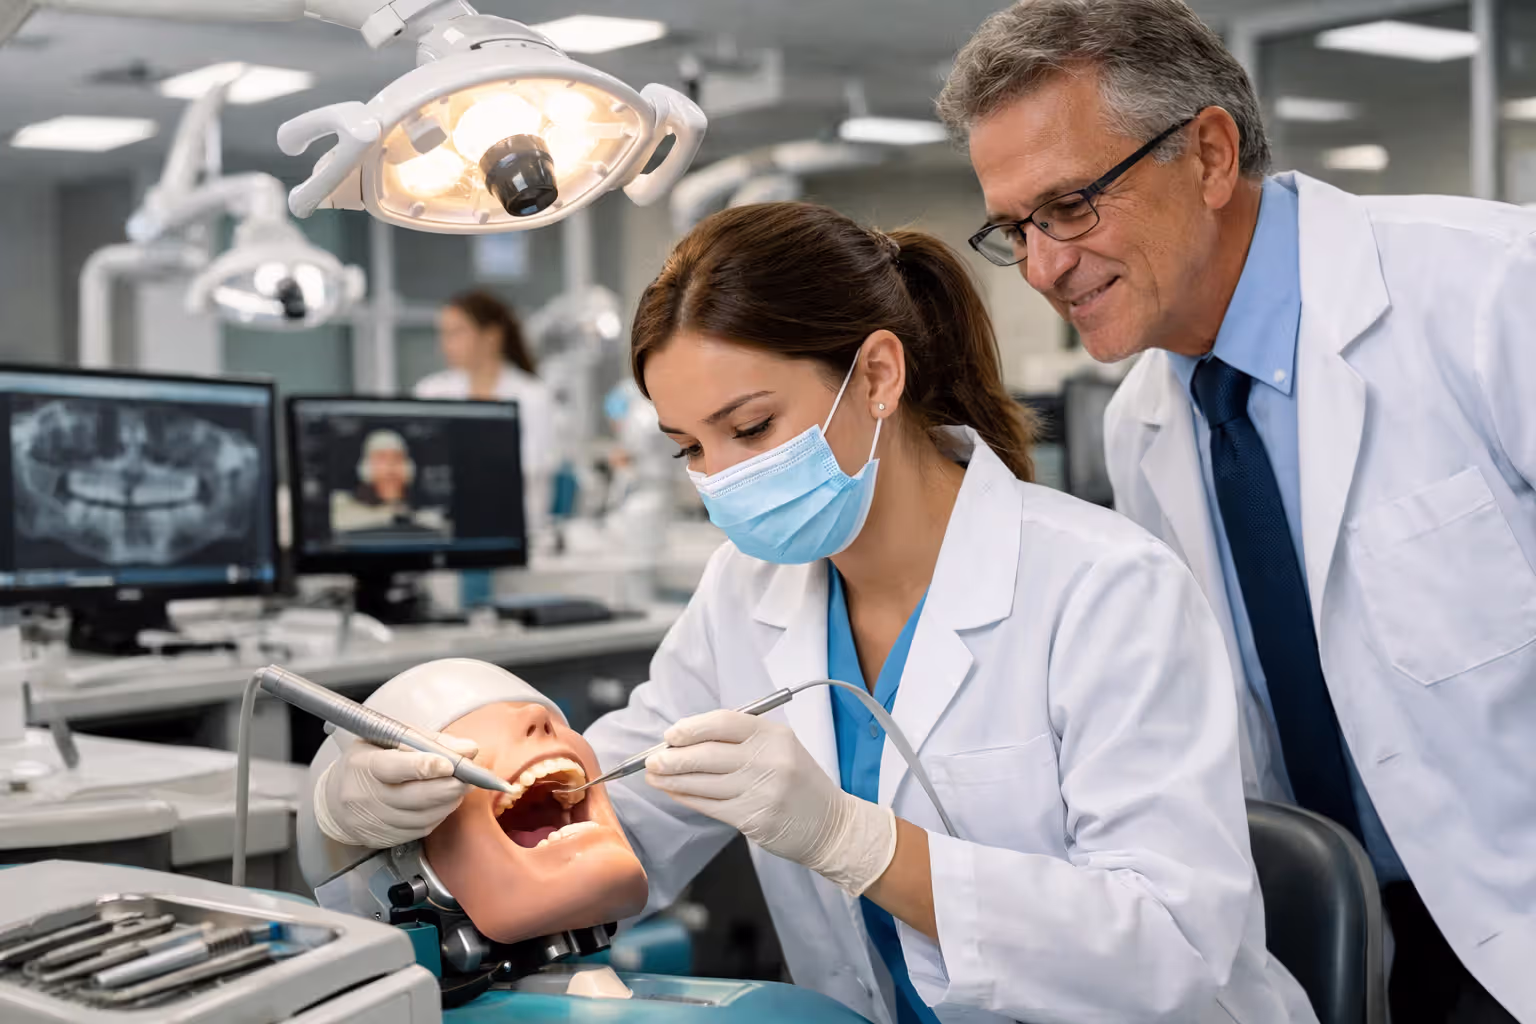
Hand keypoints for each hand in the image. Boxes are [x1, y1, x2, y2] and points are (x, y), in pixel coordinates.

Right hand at [312, 732, 479, 848]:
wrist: (333, 800)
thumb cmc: (367, 761)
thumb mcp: (389, 739)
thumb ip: (429, 741)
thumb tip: (468, 748)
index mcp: (364, 765)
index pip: (395, 768)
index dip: (426, 767)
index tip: (451, 764)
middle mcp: (366, 796)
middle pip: (415, 796)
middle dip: (450, 786)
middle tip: (470, 777)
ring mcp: (374, 821)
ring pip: (423, 816)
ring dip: (449, 802)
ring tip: (459, 787)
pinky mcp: (383, 839)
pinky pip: (420, 829)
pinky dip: (438, 815)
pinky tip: (443, 802)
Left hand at [645, 710, 895, 895]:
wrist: (831, 825)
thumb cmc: (800, 783)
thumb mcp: (781, 747)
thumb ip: (742, 740)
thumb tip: (690, 738)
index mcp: (774, 735)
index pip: (723, 722)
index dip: (691, 727)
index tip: (671, 734)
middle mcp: (767, 760)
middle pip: (707, 754)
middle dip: (672, 756)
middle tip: (651, 759)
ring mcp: (760, 791)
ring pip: (702, 782)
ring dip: (672, 779)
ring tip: (654, 775)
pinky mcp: (752, 819)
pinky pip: (709, 805)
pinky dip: (686, 797)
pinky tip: (674, 792)